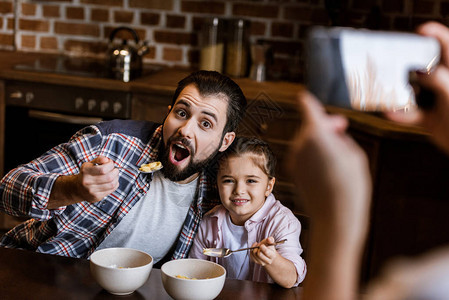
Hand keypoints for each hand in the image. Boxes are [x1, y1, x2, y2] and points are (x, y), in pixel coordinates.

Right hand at [48, 156, 118, 207]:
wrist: (78, 189)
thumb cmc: (87, 174)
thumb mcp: (89, 164)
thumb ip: (98, 159)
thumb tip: (106, 160)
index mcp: (85, 171)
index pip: (103, 169)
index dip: (110, 165)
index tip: (111, 163)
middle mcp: (87, 182)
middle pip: (109, 177)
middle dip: (115, 172)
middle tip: (115, 170)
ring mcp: (91, 191)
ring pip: (111, 184)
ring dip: (116, 178)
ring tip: (115, 175)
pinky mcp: (96, 197)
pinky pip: (111, 190)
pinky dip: (115, 184)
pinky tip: (113, 181)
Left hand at [250, 236, 277, 265]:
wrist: (268, 253)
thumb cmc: (269, 247)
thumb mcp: (271, 242)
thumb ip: (270, 239)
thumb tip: (268, 239)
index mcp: (272, 255)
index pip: (266, 252)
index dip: (262, 248)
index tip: (261, 245)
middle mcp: (268, 261)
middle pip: (259, 254)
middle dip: (258, 247)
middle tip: (260, 245)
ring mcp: (262, 262)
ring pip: (254, 254)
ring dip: (255, 248)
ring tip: (258, 246)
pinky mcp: (256, 262)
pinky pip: (251, 255)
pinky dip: (251, 250)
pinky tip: (255, 247)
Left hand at [288, 91, 371, 236]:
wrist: (334, 218)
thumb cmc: (350, 187)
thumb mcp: (354, 155)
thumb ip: (340, 137)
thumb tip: (331, 132)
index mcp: (316, 134)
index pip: (308, 109)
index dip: (308, 101)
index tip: (303, 95)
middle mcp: (300, 143)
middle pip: (311, 126)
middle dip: (324, 125)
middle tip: (341, 127)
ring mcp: (295, 158)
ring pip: (307, 141)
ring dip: (320, 140)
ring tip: (339, 153)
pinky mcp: (293, 170)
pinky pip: (304, 154)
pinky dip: (314, 154)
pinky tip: (329, 166)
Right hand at [385, 22, 448, 154]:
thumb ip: (442, 83)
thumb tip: (423, 71)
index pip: (448, 49)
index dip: (436, 38)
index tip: (421, 31)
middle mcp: (447, 85)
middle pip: (427, 68)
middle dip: (410, 64)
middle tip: (393, 60)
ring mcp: (438, 102)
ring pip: (415, 91)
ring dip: (401, 92)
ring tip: (387, 87)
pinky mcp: (430, 119)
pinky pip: (411, 115)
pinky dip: (400, 115)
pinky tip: (388, 112)